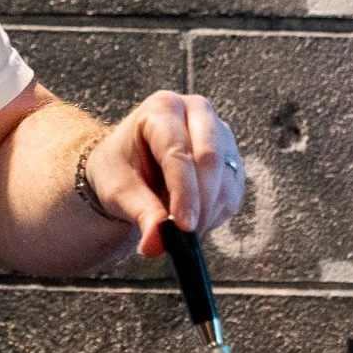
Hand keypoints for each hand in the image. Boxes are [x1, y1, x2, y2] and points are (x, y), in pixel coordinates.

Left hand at [81, 91, 243, 256]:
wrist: (131, 166)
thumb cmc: (121, 170)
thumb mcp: (119, 190)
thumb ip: (140, 214)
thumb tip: (156, 244)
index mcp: (162, 108)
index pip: (178, 151)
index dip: (184, 192)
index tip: (184, 227)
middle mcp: (196, 111)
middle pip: (210, 158)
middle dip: (200, 201)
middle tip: (187, 234)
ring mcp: (219, 132)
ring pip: (226, 177)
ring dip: (209, 210)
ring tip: (182, 228)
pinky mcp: (232, 156)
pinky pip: (234, 190)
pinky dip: (217, 212)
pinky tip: (195, 218)